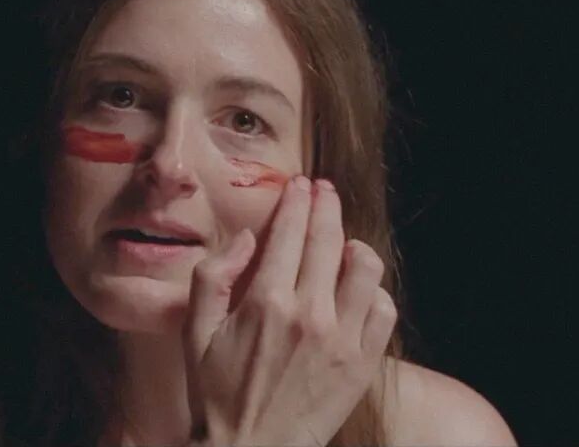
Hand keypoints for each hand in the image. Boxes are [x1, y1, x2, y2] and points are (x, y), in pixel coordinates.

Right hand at [182, 176, 397, 446]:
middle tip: (322, 190)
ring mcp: (342, 340)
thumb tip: (248, 239)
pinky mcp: (363, 365)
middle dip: (325, 205)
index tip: (300, 184)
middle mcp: (309, 315)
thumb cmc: (216, 394)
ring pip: (365, 268)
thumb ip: (213, 277)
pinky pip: (384, 311)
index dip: (297, 200)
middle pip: (328, 238)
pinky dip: (375, 292)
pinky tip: (358, 290)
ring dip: (353, 246)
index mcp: (266, 302)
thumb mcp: (194, 332)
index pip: (290, 231)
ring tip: (342, 242)